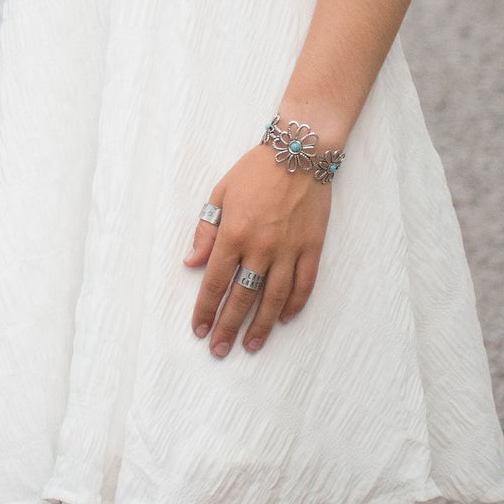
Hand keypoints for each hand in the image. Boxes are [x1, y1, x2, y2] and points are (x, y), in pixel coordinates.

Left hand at [184, 143, 329, 356]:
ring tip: (251, 346)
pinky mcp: (312, 248)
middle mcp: (260, 247)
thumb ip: (206, 231)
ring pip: (273, 299)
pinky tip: (282, 319)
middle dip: (228, 327)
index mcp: (233, 233)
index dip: (205, 309)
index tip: (198, 329)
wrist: (299, 153)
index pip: (215, 281)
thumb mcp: (220, 193)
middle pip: (242, 297)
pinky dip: (294, 305)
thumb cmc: (255, 171)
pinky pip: (304, 285)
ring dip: (260, 326)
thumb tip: (191, 263)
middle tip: (218, 350)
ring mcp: (288, 250)